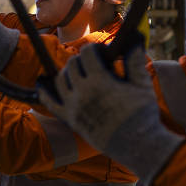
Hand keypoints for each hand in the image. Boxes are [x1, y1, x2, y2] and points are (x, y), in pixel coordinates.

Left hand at [38, 43, 183, 185]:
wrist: (137, 145)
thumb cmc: (142, 114)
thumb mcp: (141, 84)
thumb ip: (135, 60)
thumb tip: (135, 40)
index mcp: (100, 81)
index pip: (86, 54)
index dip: (93, 49)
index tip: (101, 52)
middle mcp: (82, 93)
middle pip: (72, 65)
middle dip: (81, 60)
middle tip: (93, 63)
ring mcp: (74, 107)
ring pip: (60, 80)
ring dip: (68, 73)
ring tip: (80, 74)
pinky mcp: (70, 120)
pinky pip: (50, 104)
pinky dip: (45, 93)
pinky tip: (43, 85)